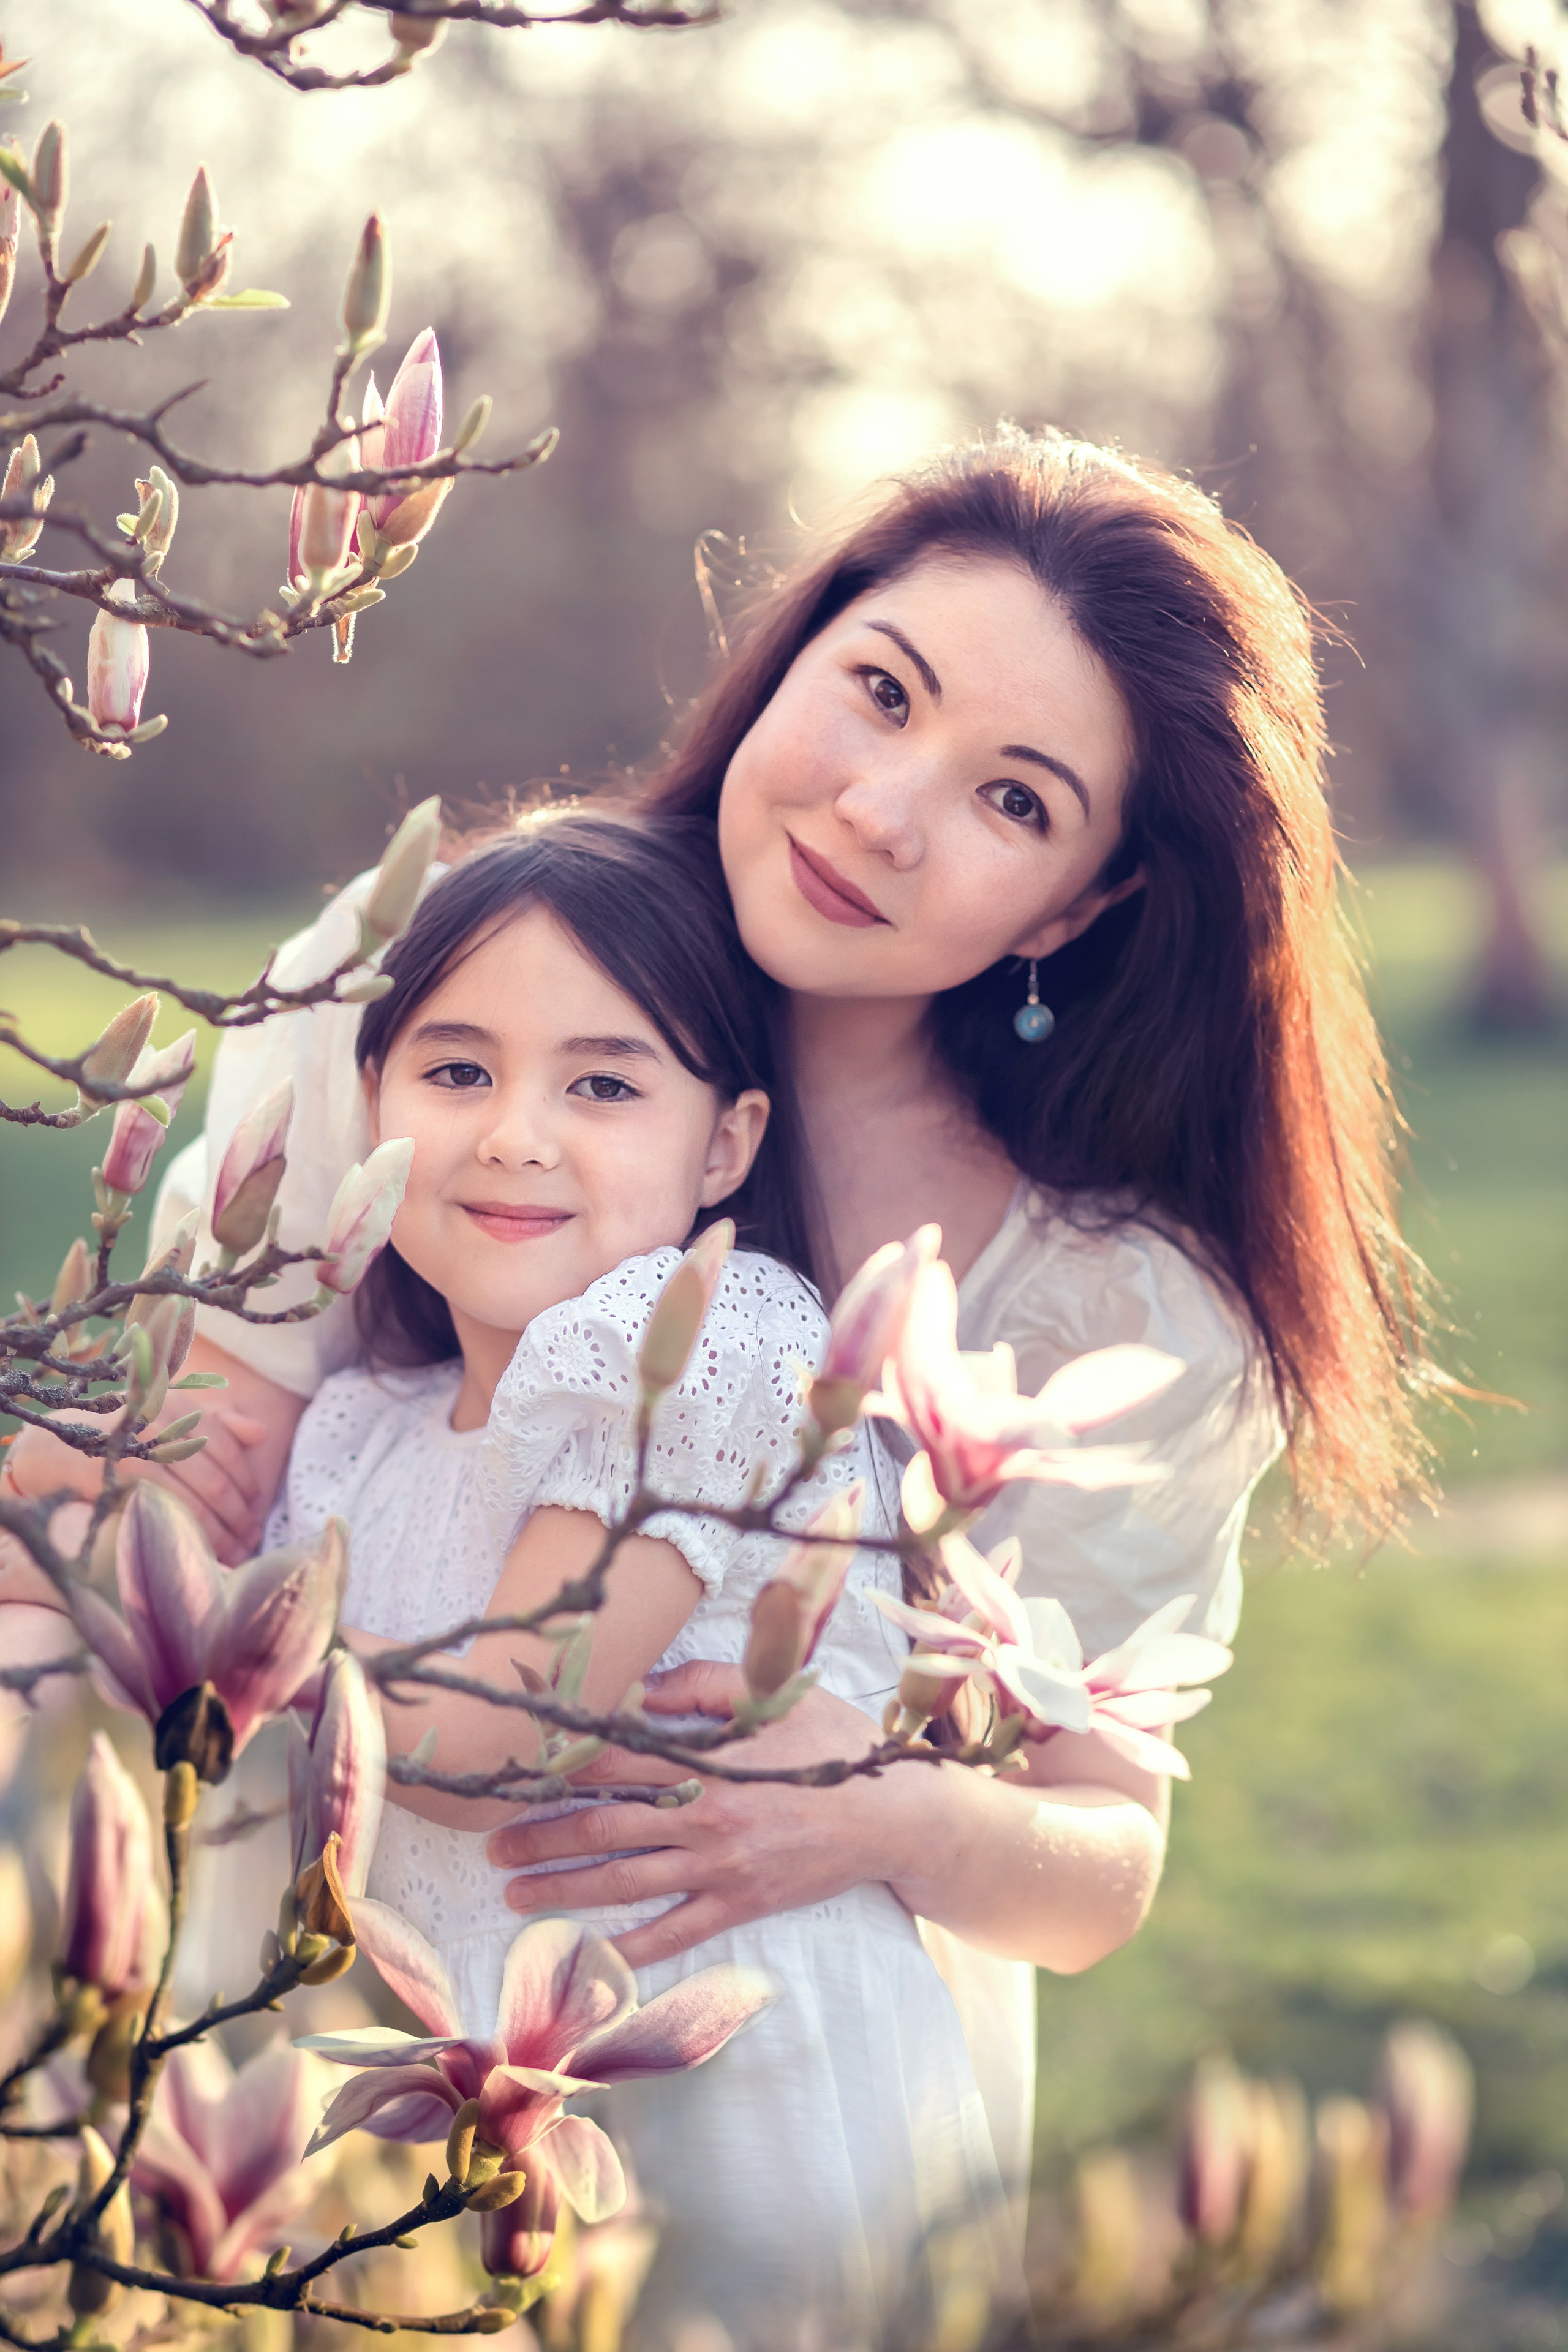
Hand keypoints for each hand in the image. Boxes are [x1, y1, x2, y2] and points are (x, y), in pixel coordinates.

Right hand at [4, 1395, 271, 1565]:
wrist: (65, 1448)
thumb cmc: (129, 1437)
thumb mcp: (171, 1421)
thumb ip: (218, 1425)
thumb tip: (262, 1434)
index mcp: (179, 1407)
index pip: (229, 1448)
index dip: (247, 1481)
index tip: (256, 1507)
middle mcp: (163, 1425)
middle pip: (218, 1479)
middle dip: (240, 1514)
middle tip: (252, 1535)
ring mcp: (143, 1451)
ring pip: (199, 1499)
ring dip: (222, 1530)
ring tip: (236, 1548)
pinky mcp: (124, 1478)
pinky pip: (171, 1512)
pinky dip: (193, 1533)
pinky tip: (204, 1549)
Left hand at [486, 1662, 920, 1967]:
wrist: (893, 1815)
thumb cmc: (832, 1745)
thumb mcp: (773, 1692)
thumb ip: (703, 1686)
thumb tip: (639, 1688)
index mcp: (707, 1761)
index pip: (614, 1762)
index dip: (558, 1768)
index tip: (514, 1772)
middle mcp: (704, 1818)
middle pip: (603, 1829)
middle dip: (540, 1837)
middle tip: (491, 1846)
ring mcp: (720, 1869)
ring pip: (624, 1884)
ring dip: (562, 1890)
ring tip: (512, 1894)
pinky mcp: (739, 1906)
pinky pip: (673, 1934)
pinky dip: (628, 1950)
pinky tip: (587, 1957)